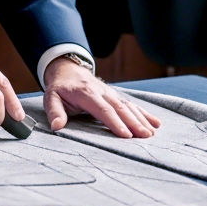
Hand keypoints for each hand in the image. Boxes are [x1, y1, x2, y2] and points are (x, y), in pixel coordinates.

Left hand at [42, 57, 159, 137]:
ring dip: (141, 119)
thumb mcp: (51, 97)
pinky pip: (132, 104)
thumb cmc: (60, 88)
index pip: (103, 109)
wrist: (67, 69)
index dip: (114, 122)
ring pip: (129, 106)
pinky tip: (155, 123)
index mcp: (87, 93)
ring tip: (151, 133)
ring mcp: (111, 93)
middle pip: (120, 108)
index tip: (125, 135)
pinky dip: (144, 113)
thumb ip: (54, 112)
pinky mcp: (116, 95)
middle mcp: (102, 92)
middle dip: (134, 122)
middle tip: (145, 136)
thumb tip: (57, 126)